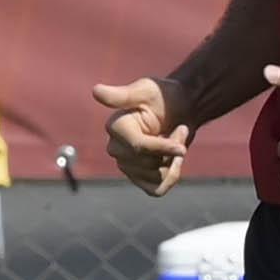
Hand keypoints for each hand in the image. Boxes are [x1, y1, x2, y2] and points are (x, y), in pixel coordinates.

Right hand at [87, 73, 189, 196]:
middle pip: (149, 163)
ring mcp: (126, 165)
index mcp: (115, 127)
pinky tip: (175, 159)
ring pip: (156, 177)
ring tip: (176, 140)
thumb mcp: (147, 90)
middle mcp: (116, 148)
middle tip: (179, 128)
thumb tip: (96, 91)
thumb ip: (122, 95)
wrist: (180, 108)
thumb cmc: (164, 96)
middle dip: (171, 150)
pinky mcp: (139, 177)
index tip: (184, 134)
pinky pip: (157, 189)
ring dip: (174, 161)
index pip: (138, 147)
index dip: (163, 146)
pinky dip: (171, 177)